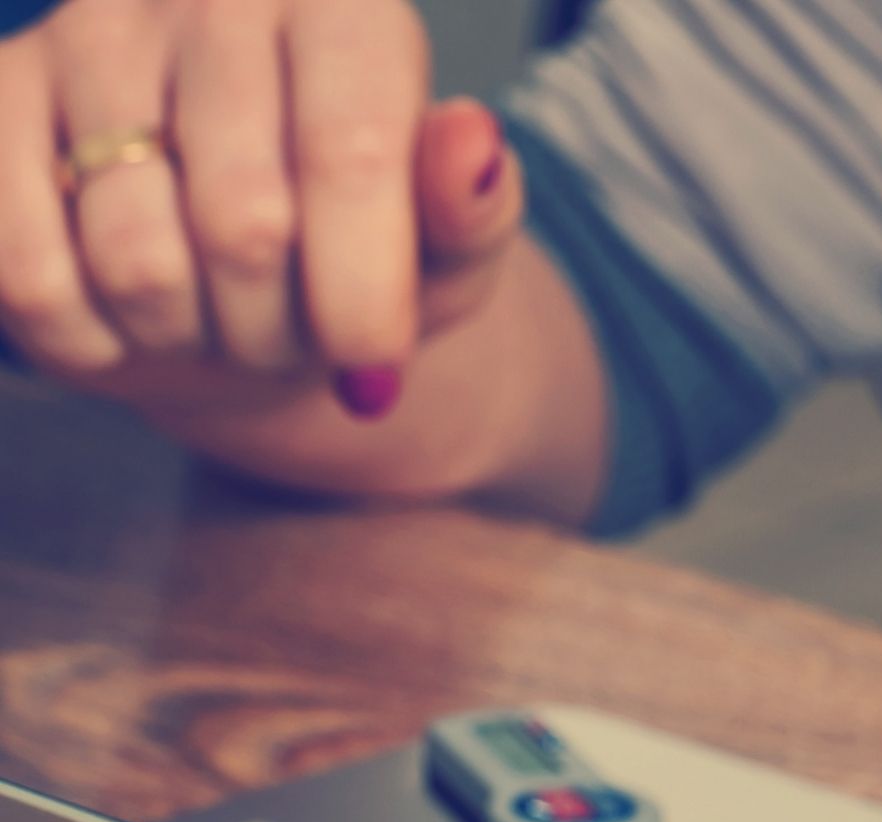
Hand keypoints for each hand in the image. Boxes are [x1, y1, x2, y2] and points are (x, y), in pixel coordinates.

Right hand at [0, 0, 520, 421]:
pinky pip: (29, 272)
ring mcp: (92, 35)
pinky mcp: (1, 93)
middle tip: (296, 336)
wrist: (240, 267)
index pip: (348, 155)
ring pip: (137, 261)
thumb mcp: (448, 248)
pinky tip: (132, 319)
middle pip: (244, 223)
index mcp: (344, 7)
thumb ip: (472, 209)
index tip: (376, 364)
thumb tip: (472, 142)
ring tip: (221, 317)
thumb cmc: (361, 248)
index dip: (361, 289)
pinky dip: (92, 338)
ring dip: (192, 336)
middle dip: (280, 328)